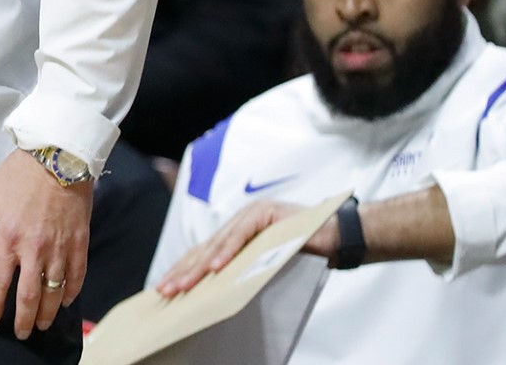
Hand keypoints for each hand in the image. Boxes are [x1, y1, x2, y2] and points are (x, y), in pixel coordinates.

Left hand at [0, 149, 91, 337]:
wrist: (58, 155)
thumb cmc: (21, 172)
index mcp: (9, 238)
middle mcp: (34, 249)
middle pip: (28, 296)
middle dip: (22, 319)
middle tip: (20, 333)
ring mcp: (59, 247)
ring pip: (53, 291)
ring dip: (47, 312)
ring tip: (41, 324)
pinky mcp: (79, 242)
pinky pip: (76, 275)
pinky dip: (71, 291)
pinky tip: (65, 300)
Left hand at [154, 200, 338, 297]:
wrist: (340, 235)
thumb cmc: (306, 250)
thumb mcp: (267, 262)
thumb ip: (244, 268)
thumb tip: (218, 291)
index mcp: (238, 232)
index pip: (204, 253)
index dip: (184, 270)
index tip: (167, 286)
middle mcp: (240, 220)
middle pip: (205, 249)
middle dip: (183, 272)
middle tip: (165, 290)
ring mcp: (251, 215)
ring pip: (218, 244)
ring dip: (199, 267)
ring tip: (183, 285)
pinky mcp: (265, 214)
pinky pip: (241, 236)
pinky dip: (227, 253)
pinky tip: (214, 268)